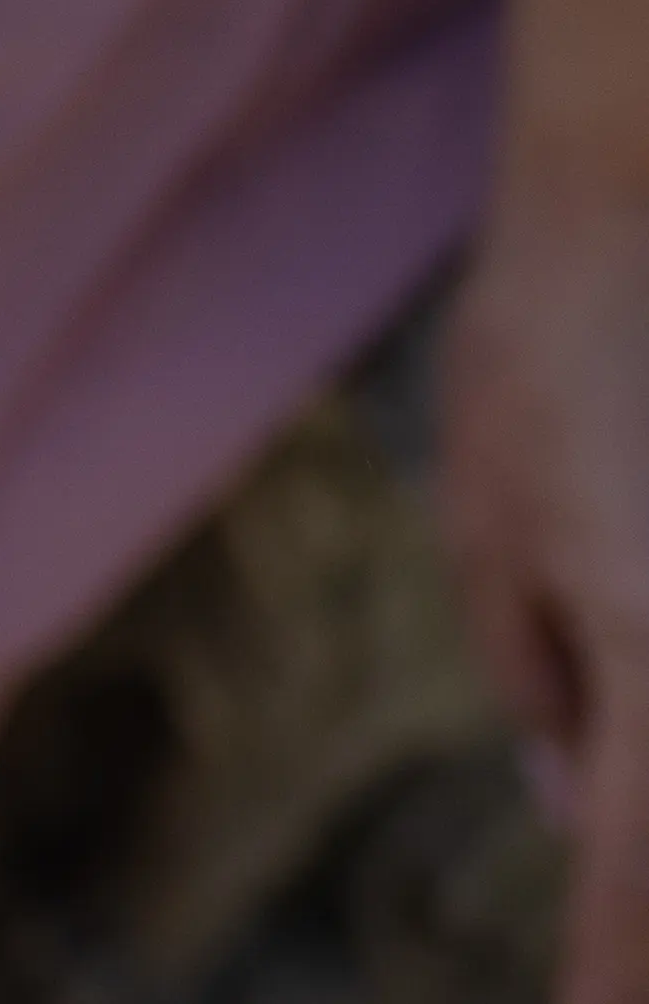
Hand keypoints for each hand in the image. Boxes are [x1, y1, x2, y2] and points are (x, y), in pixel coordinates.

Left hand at [445, 178, 648, 1001]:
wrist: (636, 199)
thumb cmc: (548, 357)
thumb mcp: (494, 526)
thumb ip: (538, 680)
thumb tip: (574, 801)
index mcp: (648, 652)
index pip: (634, 882)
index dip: (610, 974)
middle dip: (643, 922)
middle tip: (599, 971)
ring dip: (648, 854)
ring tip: (608, 899)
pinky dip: (646, 728)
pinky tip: (619, 749)